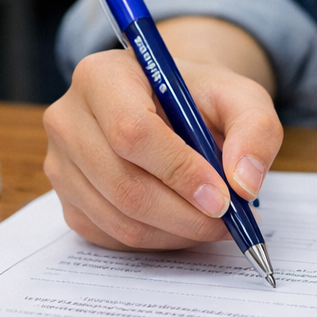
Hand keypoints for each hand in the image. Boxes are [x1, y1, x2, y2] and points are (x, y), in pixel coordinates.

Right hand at [44, 48, 283, 250]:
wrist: (168, 107)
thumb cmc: (198, 99)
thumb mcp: (240, 97)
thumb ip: (256, 129)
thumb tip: (243, 182)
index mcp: (101, 76)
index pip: (132, 132)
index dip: (180, 171)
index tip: (223, 197)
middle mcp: (68, 118)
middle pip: (123, 184)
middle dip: (185, 214)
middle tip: (229, 221)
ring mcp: (61, 164)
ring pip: (119, 219)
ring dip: (176, 232)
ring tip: (213, 221)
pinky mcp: (67, 201)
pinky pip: (111, 237)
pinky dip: (156, 240)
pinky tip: (183, 222)